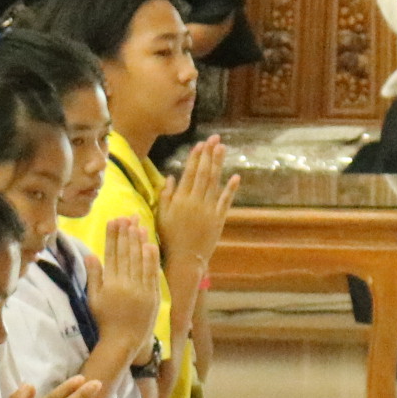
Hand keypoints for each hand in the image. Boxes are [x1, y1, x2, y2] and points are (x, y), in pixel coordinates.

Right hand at [91, 218, 162, 365]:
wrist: (124, 341)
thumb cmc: (105, 320)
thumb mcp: (94, 299)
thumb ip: (94, 276)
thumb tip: (90, 254)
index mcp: (110, 284)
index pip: (112, 254)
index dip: (113, 236)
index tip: (113, 220)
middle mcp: (126, 284)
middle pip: (127, 253)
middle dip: (127, 233)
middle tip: (128, 216)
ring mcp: (141, 290)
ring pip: (140, 260)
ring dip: (139, 241)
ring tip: (139, 224)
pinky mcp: (153, 295)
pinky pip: (152, 273)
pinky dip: (152, 258)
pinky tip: (150, 244)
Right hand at [158, 137, 235, 269]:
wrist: (185, 259)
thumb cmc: (169, 238)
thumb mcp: (161, 216)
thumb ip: (165, 195)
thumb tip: (171, 176)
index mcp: (181, 200)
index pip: (189, 173)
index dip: (196, 157)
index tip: (200, 143)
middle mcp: (196, 202)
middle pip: (204, 173)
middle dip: (209, 154)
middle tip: (214, 138)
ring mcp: (209, 210)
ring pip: (214, 183)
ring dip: (219, 164)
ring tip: (222, 148)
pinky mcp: (219, 219)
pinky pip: (225, 201)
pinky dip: (230, 189)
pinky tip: (235, 176)